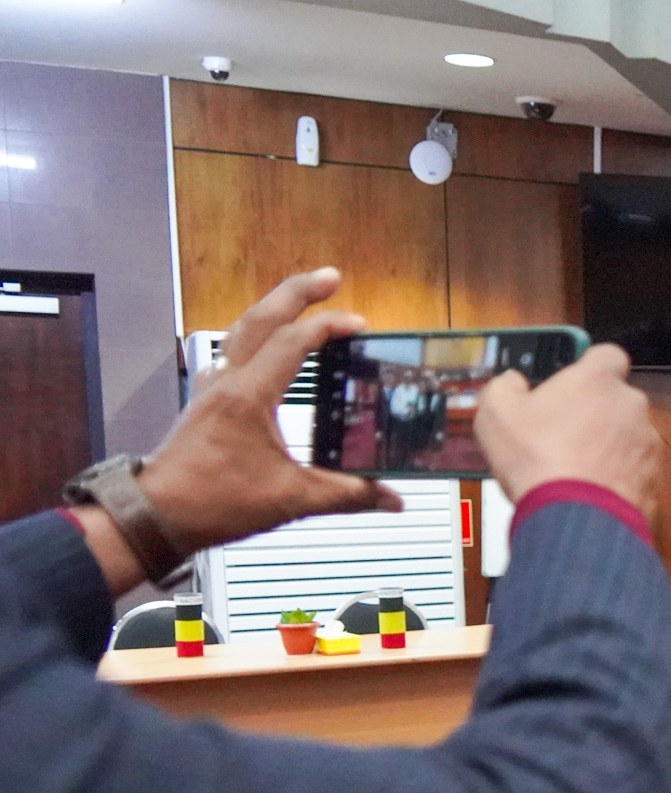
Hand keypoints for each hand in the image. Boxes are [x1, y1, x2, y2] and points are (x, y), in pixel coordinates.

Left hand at [129, 269, 399, 560]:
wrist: (157, 515)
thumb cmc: (211, 503)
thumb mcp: (291, 499)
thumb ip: (348, 495)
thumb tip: (391, 498)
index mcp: (249, 396)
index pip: (293, 342)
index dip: (329, 328)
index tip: (359, 326)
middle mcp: (227, 382)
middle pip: (261, 317)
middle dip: (297, 292)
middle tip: (330, 277)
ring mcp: (213, 388)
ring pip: (242, 329)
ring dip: (274, 309)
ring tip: (301, 300)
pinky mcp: (207, 401)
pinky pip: (232, 352)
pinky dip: (256, 337)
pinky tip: (268, 347)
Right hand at [473, 343, 659, 519]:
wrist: (575, 517)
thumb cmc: (539, 461)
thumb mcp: (496, 414)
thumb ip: (504, 386)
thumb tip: (511, 383)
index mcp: (596, 380)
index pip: (606, 355)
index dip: (590, 367)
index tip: (574, 382)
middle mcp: (630, 405)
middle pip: (617, 399)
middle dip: (596, 412)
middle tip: (565, 433)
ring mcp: (647, 442)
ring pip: (629, 435)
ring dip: (609, 446)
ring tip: (577, 468)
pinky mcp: (655, 476)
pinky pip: (636, 469)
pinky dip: (620, 476)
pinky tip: (593, 490)